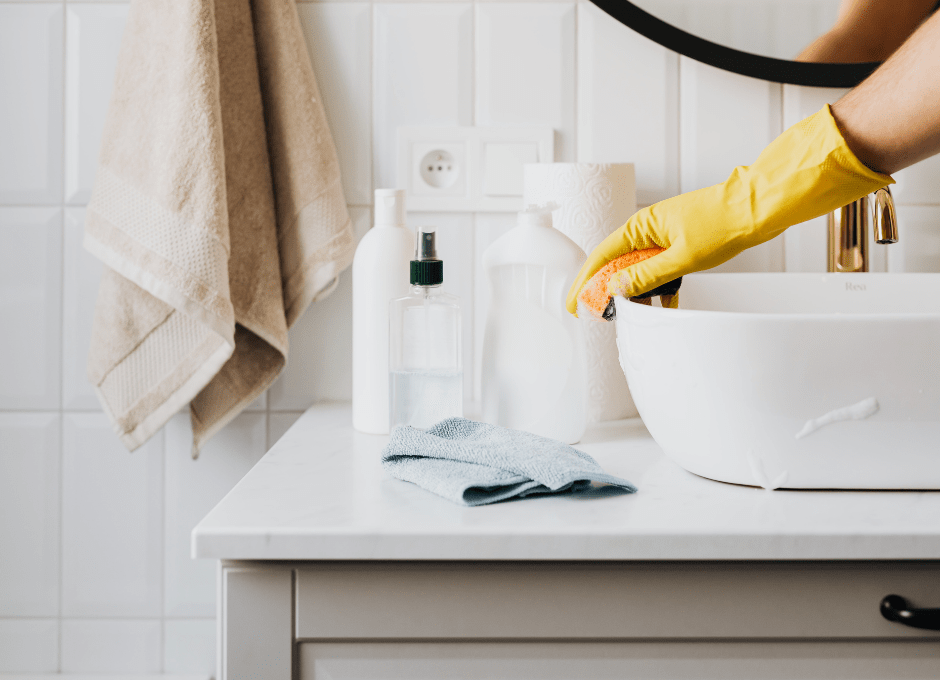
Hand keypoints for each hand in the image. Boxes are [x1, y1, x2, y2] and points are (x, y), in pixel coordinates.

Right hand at [566, 105, 891, 318]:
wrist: (757, 207)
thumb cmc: (723, 222)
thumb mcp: (682, 257)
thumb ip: (648, 275)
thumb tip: (617, 288)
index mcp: (642, 226)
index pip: (602, 257)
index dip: (586, 282)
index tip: (575, 304)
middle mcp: (648, 230)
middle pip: (617, 265)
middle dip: (606, 290)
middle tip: (598, 314)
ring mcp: (664, 237)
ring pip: (639, 270)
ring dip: (636, 291)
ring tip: (632, 313)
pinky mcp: (680, 245)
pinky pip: (660, 270)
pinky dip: (660, 288)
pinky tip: (664, 305)